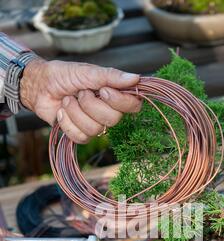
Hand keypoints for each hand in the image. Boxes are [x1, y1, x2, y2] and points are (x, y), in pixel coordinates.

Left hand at [20, 59, 141, 142]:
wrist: (40, 86)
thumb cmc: (64, 75)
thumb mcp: (87, 71)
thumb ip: (110, 76)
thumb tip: (135, 78)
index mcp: (114, 94)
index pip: (133, 105)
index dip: (120, 102)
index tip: (103, 91)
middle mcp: (108, 111)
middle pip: (113, 119)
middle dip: (91, 105)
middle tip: (80, 93)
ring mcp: (95, 125)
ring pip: (95, 129)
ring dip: (76, 112)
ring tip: (68, 100)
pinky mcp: (81, 135)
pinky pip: (80, 136)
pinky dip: (67, 122)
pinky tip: (62, 112)